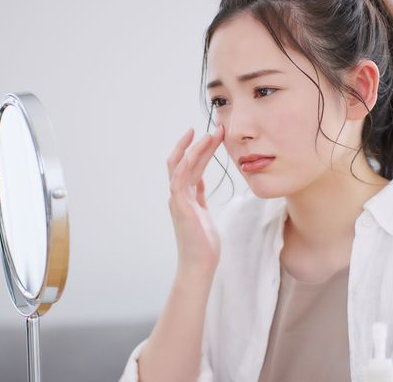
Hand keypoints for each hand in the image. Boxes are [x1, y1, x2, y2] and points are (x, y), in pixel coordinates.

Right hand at [167, 125, 224, 277]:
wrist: (199, 264)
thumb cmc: (203, 242)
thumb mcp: (203, 212)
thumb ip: (198, 195)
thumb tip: (200, 180)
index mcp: (185, 195)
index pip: (192, 165)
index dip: (202, 149)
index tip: (214, 134)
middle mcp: (178, 194)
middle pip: (183, 161)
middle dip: (198, 143)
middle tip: (215, 128)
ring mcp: (177, 200)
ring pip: (180, 167)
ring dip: (194, 149)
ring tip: (209, 135)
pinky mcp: (180, 207)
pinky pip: (179, 181)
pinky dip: (185, 166)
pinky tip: (194, 153)